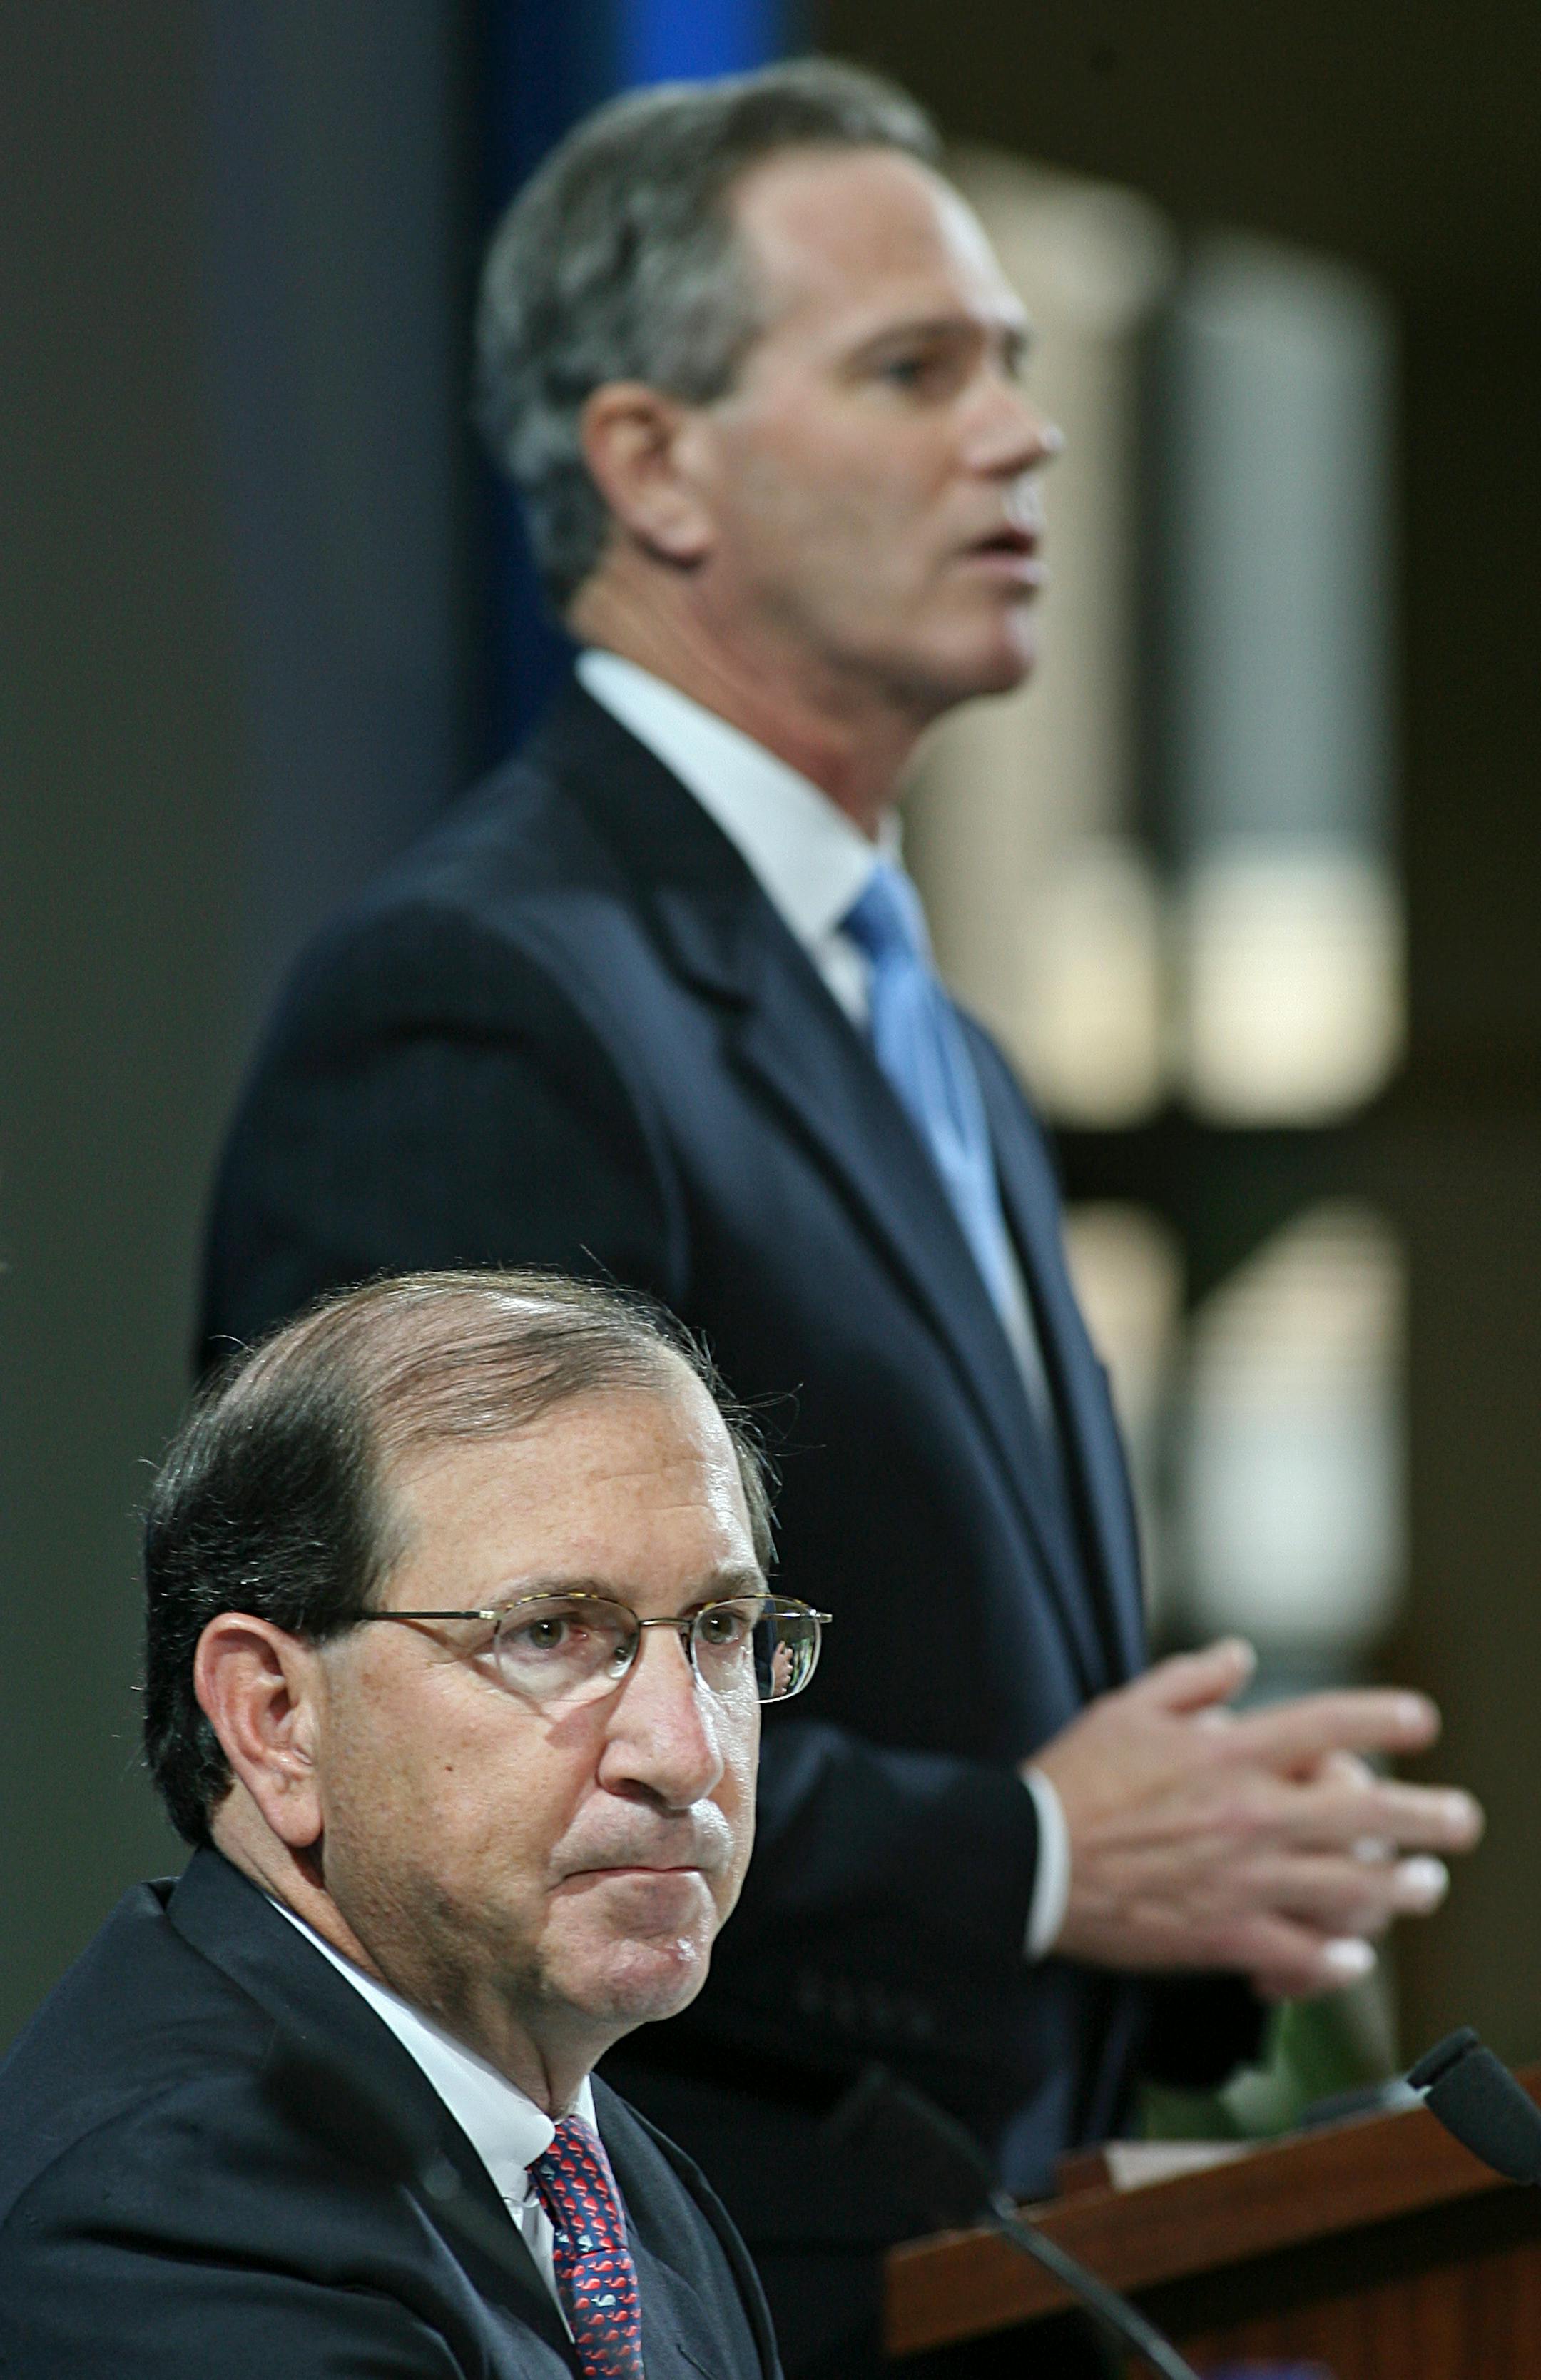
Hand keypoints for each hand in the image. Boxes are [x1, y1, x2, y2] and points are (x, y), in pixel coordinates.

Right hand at [1031, 1638, 1484, 1998]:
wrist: (1031, 1864)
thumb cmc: (1073, 1781)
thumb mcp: (1126, 1708)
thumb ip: (1192, 1680)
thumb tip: (1239, 1657)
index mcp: (1228, 1753)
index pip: (1327, 1724)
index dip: (1384, 1715)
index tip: (1422, 1718)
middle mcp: (1249, 1815)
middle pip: (1365, 1813)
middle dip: (1427, 1816)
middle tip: (1461, 1820)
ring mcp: (1243, 1881)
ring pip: (1350, 1889)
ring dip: (1401, 1888)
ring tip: (1424, 1884)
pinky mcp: (1224, 1939)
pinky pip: (1302, 1957)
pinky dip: (1336, 1960)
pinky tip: (1355, 1956)